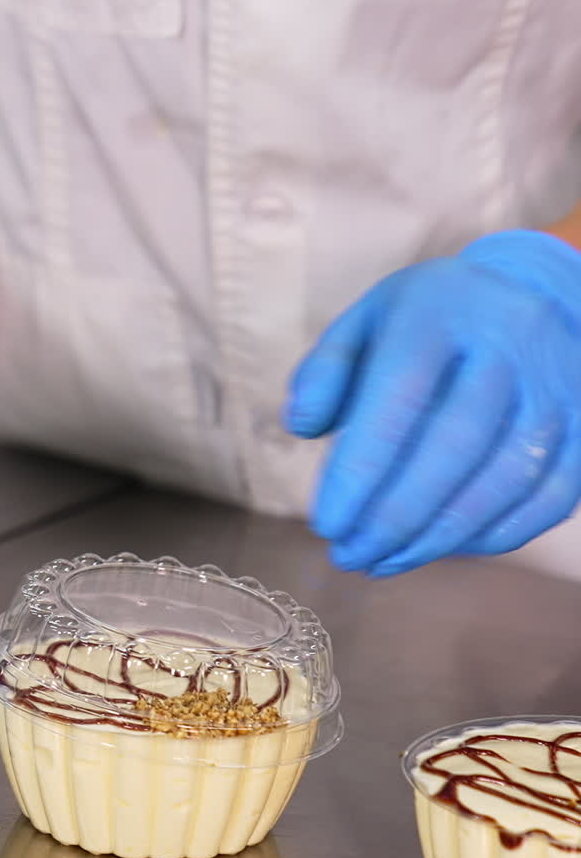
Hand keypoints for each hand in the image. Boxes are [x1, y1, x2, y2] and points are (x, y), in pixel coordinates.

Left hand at [286, 231, 580, 574]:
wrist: (530, 295)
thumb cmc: (431, 323)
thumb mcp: (369, 321)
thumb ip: (326, 371)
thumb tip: (301, 426)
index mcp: (442, 311)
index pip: (398, 399)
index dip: (360, 471)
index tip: (327, 525)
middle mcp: (509, 343)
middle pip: (455, 445)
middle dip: (395, 516)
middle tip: (350, 555)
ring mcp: (557, 386)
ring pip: (505, 479)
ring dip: (440, 537)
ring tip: (385, 562)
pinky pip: (549, 498)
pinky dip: (495, 536)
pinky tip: (444, 549)